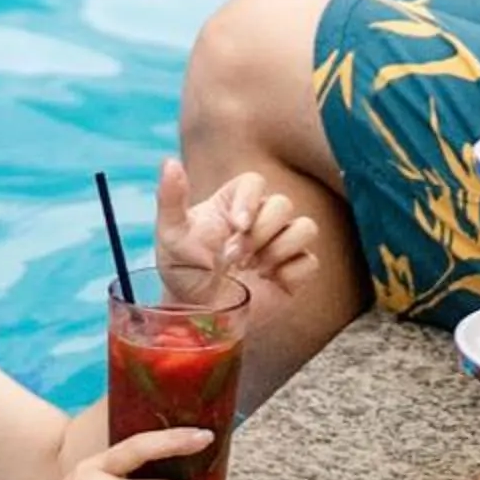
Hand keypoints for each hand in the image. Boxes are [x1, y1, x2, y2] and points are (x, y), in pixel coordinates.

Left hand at [154, 154, 317, 300]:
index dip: (250, 200)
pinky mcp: (292, 273)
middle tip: (235, 257)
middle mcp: (260, 219)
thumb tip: (169, 162)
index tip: (237, 225)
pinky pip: (310, 262)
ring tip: (254, 268)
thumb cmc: (183, 273)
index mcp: (232, 204)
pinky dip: (290, 273)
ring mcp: (279, 245)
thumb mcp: (171, 236)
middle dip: (260, 233)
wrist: (199, 317)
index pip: (255, 182)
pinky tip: (267, 281)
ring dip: (279, 249)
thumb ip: (170, 198)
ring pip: (306, 227)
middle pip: (283, 204)